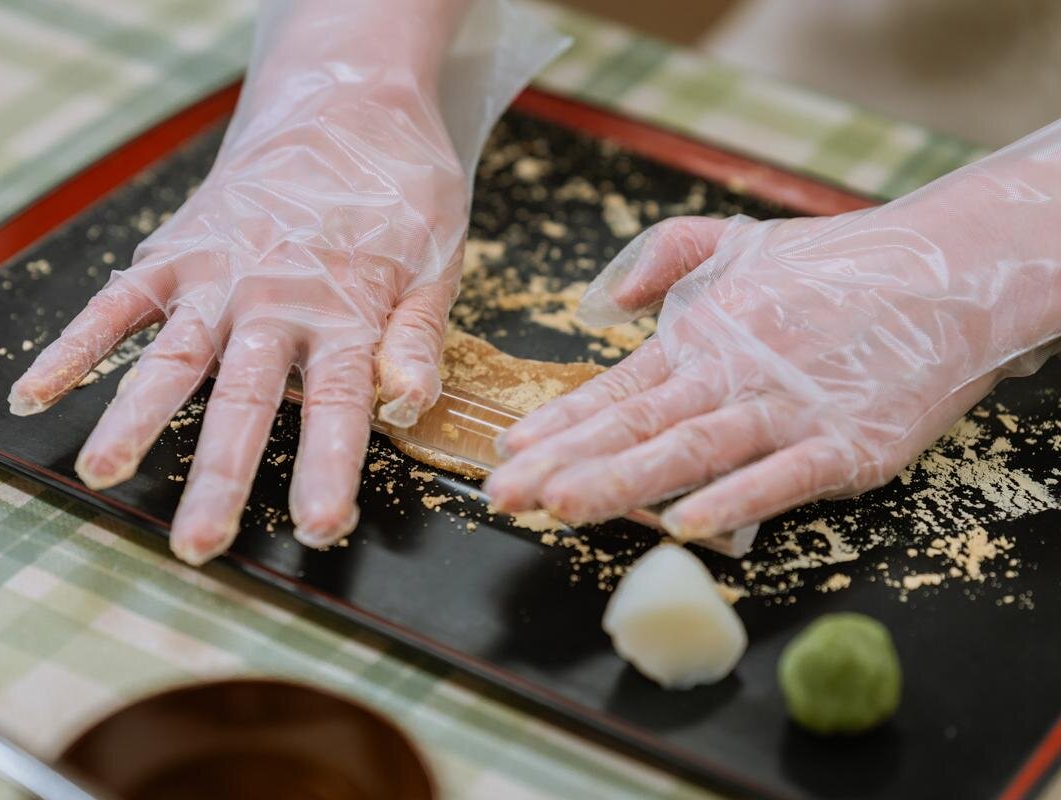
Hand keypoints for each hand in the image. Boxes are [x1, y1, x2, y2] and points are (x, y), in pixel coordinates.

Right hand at [10, 2, 477, 562]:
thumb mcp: (438, 259)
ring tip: (101, 475)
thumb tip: (409, 408)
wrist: (349, 100)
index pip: (336, 406)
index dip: (327, 469)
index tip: (317, 528)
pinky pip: (120, 299)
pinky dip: (77, 342)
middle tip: (197, 543)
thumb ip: (417, 336)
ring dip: (135, 417)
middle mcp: (273, 299)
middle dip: (220, 475)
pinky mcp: (178, 246)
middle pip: (243, 400)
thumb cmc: (401, 188)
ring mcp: (217, 272)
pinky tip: (36, 389)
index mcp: (344, 311)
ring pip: (172, 357)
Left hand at [486, 122, 1060, 543]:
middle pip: (635, 428)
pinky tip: (686, 524)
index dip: (558, 424)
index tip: (506, 452)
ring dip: (622, 481)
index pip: (615, 390)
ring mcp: (786, 412)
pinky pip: (781, 477)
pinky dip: (734, 500)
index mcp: (701, 339)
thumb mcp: (735, 240)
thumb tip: (603, 301)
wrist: (945, 270)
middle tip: (502, 496)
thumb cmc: (835, 264)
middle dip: (562, 466)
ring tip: (562, 506)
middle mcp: (732, 377)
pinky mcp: (845, 444)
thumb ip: (660, 258)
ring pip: (690, 452)